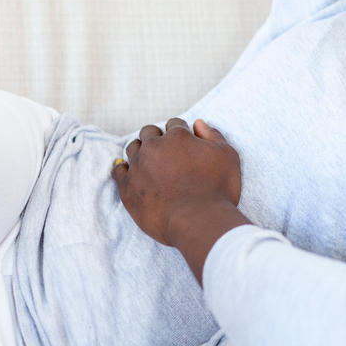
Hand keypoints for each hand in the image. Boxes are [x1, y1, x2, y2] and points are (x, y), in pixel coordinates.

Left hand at [112, 117, 249, 280]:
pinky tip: (128, 171)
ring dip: (141, 151)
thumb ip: (213, 135)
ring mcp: (138, 167)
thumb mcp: (228, 156)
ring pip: (132, 148)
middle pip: (149, 132)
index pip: (175, 124)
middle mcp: (154, 147)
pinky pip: (118, 171)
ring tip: (150, 163)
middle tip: (167, 154)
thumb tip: (198, 123)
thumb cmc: (217, 190)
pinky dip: (123, 169)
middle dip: (158, 138)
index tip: (184, 144)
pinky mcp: (127, 188)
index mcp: (178, 136)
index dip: (181, 132)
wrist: (199, 221)